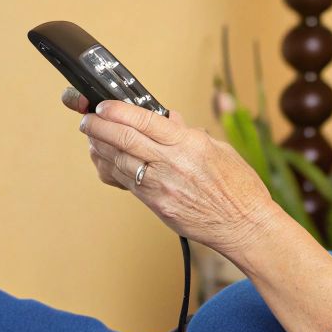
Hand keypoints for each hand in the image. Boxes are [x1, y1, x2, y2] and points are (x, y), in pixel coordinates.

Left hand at [65, 88, 279, 256]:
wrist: (244, 225)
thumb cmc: (239, 189)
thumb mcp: (219, 149)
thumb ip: (188, 134)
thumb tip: (168, 120)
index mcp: (188, 144)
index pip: (144, 121)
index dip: (118, 110)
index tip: (104, 105)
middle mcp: (171, 164)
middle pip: (123, 139)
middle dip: (98, 126)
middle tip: (87, 119)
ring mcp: (161, 186)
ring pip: (118, 161)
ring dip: (99, 147)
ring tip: (90, 137)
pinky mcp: (156, 205)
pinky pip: (125, 183)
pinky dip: (110, 169)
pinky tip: (103, 160)